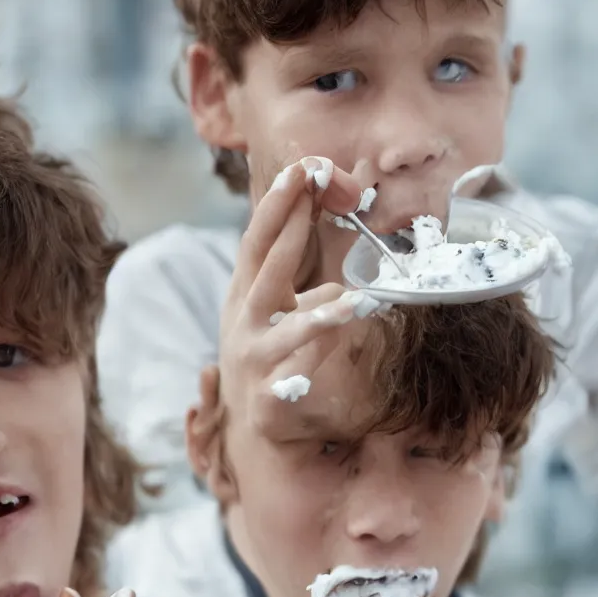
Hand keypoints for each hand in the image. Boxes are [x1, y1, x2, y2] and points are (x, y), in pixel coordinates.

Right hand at [218, 158, 375, 439]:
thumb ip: (301, 286)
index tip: (299, 169)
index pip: (258, 242)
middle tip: (309, 188)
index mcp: (245, 294)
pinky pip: (297, 376)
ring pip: (287, 330)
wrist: (251, 426)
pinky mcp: (270, 395)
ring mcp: (255, 358)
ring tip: (353, 299)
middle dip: (287, 225)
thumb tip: (337, 267)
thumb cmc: (267, 355)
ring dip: (320, 313)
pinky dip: (318, 361)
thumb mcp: (276, 314)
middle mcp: (244, 321)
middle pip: (266, 268)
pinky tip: (343, 349)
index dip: (277, 206)